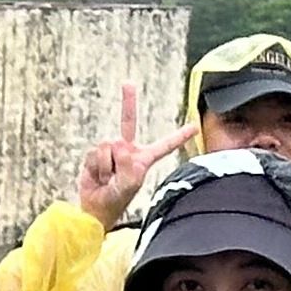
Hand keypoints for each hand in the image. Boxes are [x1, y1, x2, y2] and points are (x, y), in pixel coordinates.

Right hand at [75, 82, 197, 227]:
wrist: (95, 207)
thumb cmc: (116, 200)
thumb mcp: (130, 186)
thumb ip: (130, 168)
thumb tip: (122, 148)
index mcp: (144, 159)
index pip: (165, 145)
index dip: (179, 136)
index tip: (195, 125)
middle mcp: (128, 150)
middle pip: (128, 121)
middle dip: (128, 102)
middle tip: (128, 83)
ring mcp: (111, 150)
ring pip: (110, 144)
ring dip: (107, 166)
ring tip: (107, 179)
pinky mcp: (97, 153)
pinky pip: (96, 152)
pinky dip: (97, 166)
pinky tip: (98, 176)